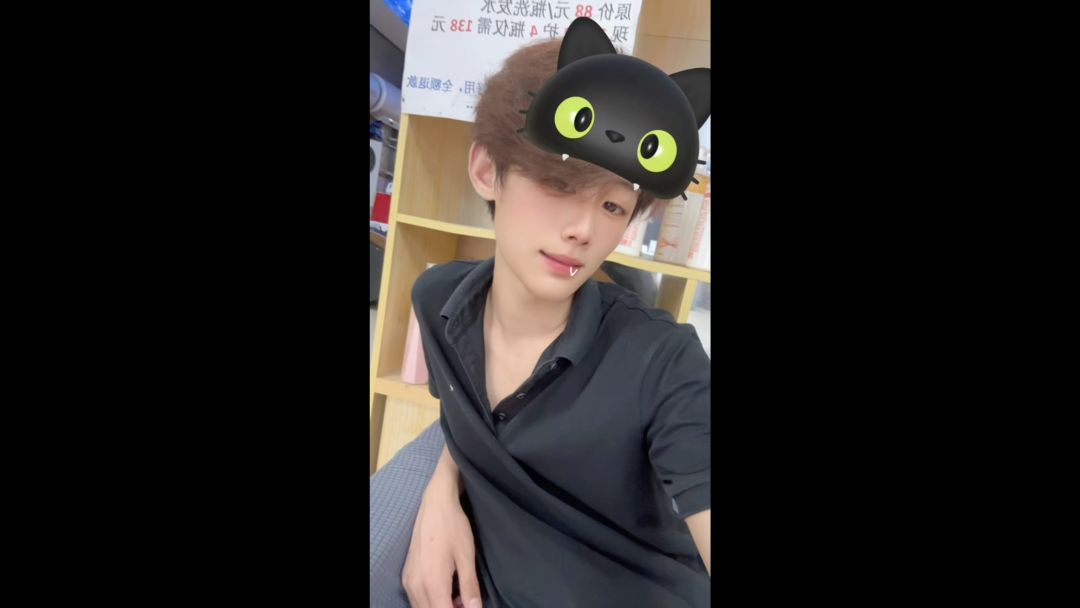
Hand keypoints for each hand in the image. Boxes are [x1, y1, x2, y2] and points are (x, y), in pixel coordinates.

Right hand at [402, 478, 481, 607]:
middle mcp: (416, 585)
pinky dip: (431, 602)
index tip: (469, 607)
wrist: (435, 505)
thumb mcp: (467, 557)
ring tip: (458, 598)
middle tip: (465, 603)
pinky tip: (447, 591)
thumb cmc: (454, 528)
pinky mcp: (407, 575)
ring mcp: (409, 581)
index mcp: (433, 583)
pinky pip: (416, 599)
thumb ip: (470, 587)